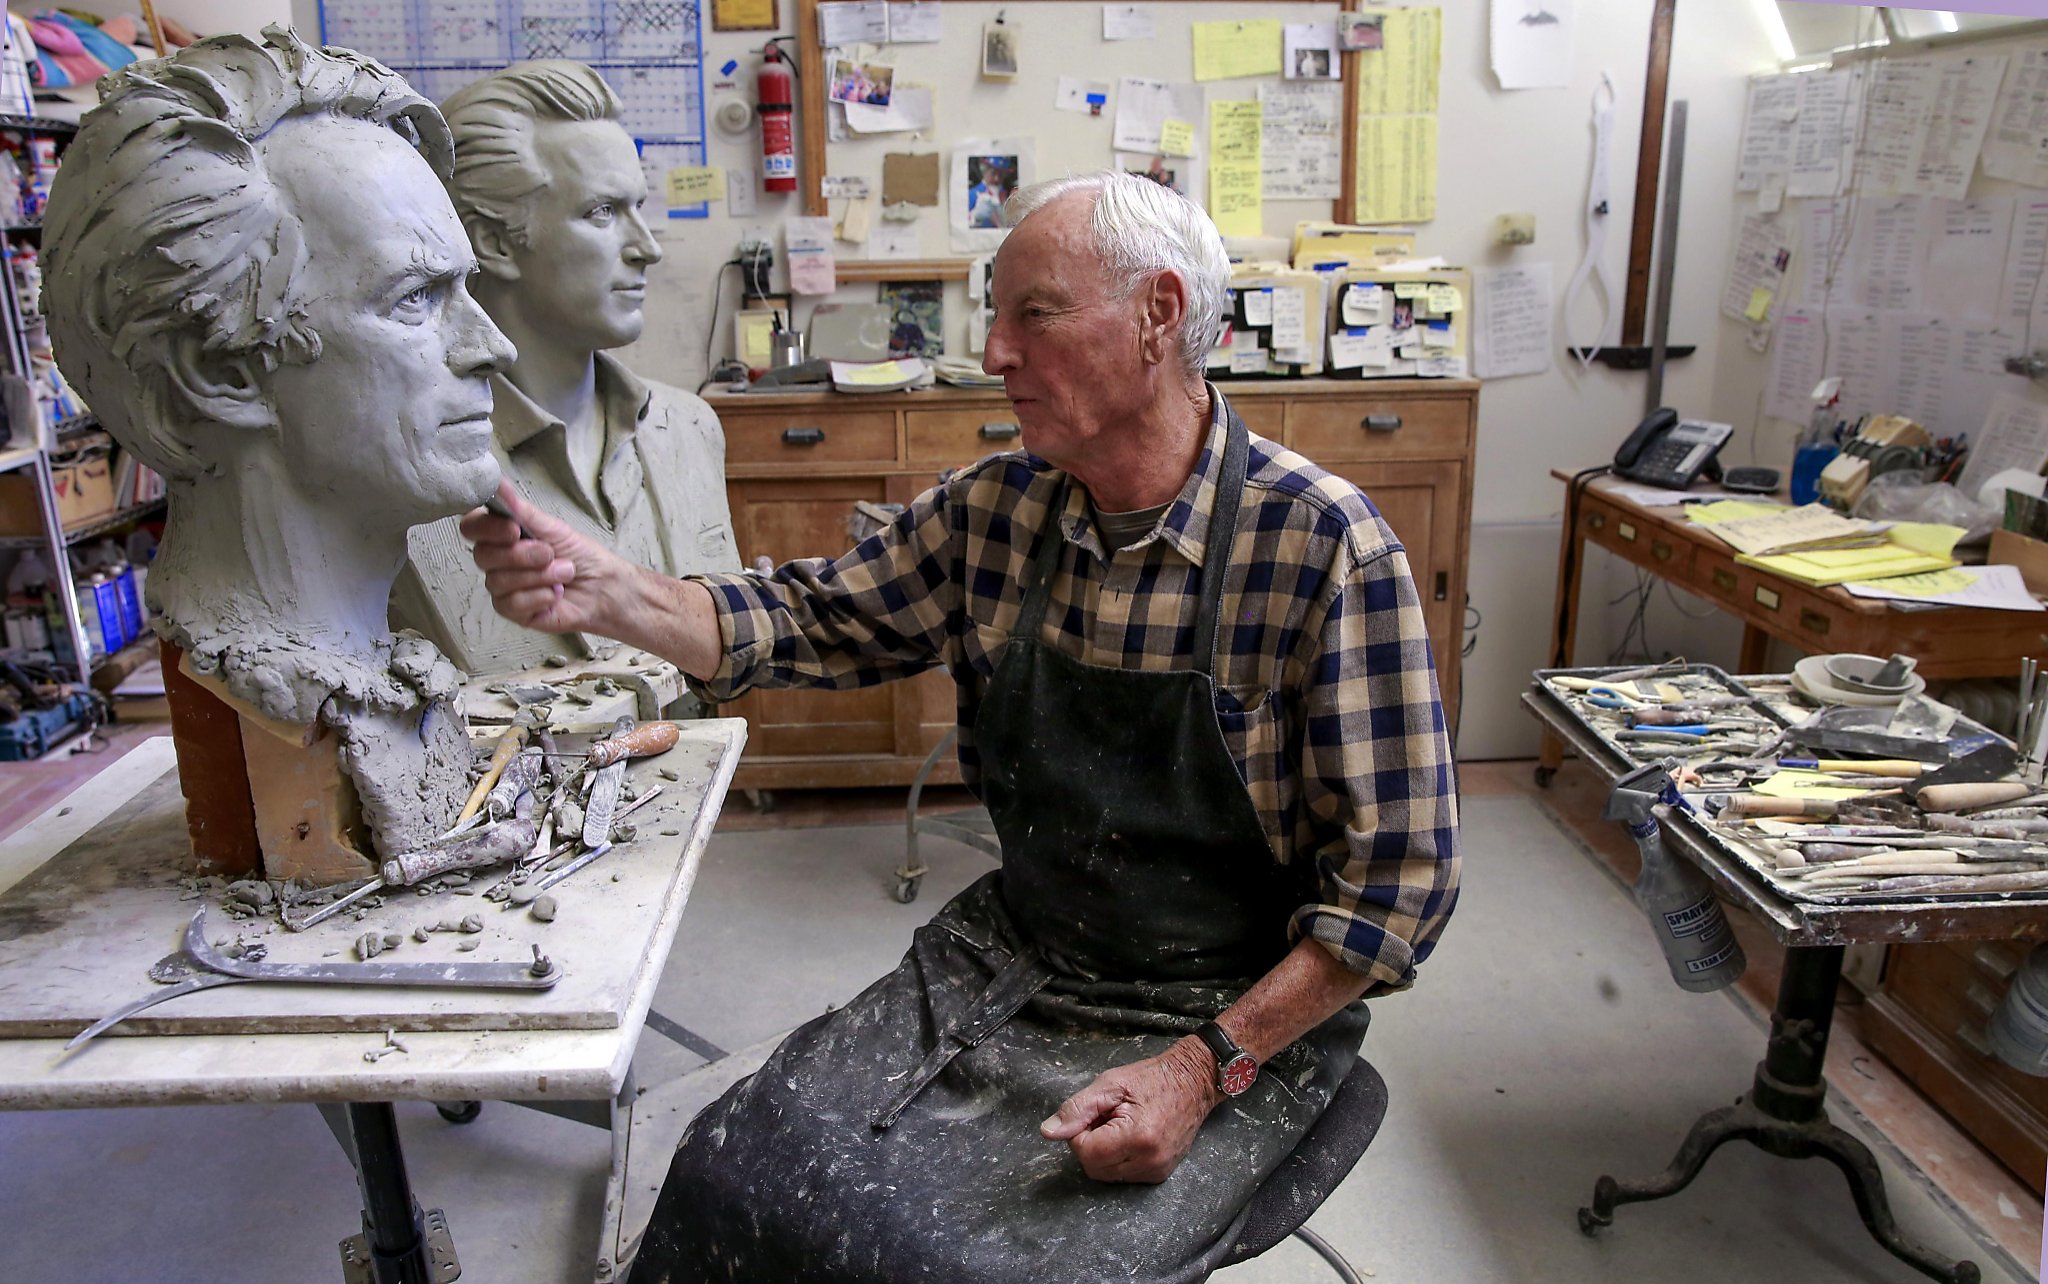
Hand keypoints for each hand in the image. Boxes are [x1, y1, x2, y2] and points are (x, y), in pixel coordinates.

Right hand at [461, 481, 633, 635]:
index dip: (487, 529)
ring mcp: (502, 587)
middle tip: (550, 553)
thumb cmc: (579, 555)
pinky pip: (511, 604)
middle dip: (522, 555)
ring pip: (498, 581)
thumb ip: (521, 510)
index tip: (514, 530)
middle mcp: (497, 560)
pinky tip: (555, 594)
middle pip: (482, 556)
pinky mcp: (512, 611)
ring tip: (563, 573)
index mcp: (502, 535)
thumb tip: (498, 484)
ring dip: (538, 576)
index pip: (472, 527)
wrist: (602, 586)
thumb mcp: (551, 527)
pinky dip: (539, 596)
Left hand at [1039, 1037, 1222, 1182]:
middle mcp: (1149, 1161)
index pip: (1086, 1153)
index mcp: (1137, 1137)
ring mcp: (1157, 1171)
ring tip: (1120, 1125)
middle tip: (1106, 1118)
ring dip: (1104, 1153)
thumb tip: (1048, 1132)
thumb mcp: (1110, 1084)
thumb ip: (1077, 1109)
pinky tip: (1130, 1137)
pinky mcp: (1160, 1175)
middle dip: (1090, 1144)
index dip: (1080, 1133)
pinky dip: (1118, 1159)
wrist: (1194, 1083)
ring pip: (1107, 1175)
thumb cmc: (1152, 1079)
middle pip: (1094, 1169)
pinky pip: (1123, 1176)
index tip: (1094, 1114)